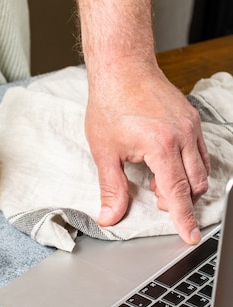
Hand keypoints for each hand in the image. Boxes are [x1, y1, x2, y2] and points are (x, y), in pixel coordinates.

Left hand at [85, 62, 209, 243]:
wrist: (122, 70)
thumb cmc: (110, 106)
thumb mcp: (104, 152)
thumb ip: (111, 187)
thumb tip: (110, 216)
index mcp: (161, 146)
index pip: (177, 192)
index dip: (183, 218)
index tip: (190, 236)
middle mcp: (182, 136)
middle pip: (194, 184)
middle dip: (178, 200)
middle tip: (155, 200)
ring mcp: (191, 126)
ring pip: (201, 169)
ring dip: (183, 184)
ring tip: (155, 181)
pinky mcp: (192, 120)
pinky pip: (200, 152)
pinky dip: (187, 166)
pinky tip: (164, 165)